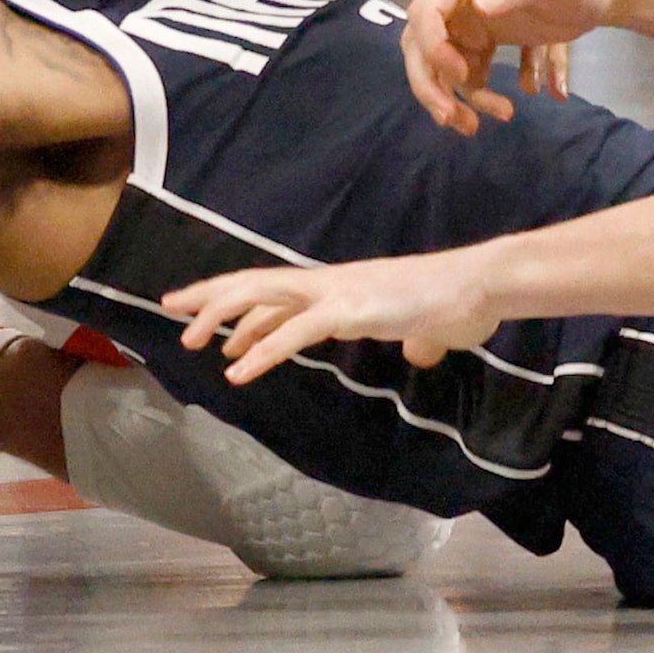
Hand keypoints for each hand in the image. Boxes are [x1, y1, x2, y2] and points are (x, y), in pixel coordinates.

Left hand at [163, 250, 501, 383]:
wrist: (480, 286)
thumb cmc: (459, 304)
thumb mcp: (428, 327)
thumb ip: (418, 337)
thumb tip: (423, 350)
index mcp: (341, 286)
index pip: (276, 291)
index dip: (238, 304)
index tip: (207, 323)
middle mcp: (329, 282)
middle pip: (255, 282)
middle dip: (211, 296)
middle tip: (173, 311)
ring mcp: (338, 293)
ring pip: (263, 294)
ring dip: (222, 315)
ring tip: (190, 338)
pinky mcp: (349, 310)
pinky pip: (294, 332)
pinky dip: (261, 350)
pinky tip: (237, 370)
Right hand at [397, 0, 619, 130]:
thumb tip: (478, 4)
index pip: (426, 9)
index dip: (432, 45)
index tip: (460, 75)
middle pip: (419, 43)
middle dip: (429, 83)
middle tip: (448, 116)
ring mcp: (465, 23)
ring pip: (438, 67)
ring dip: (449, 98)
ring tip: (472, 127)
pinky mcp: (479, 44)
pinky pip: (465, 78)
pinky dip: (475, 99)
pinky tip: (504, 110)